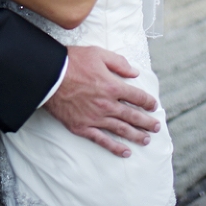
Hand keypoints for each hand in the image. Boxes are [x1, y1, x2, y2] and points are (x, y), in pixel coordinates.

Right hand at [45, 45, 159, 157]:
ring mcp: (95, 118)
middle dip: (147, 122)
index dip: (148, 102)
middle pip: (133, 116)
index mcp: (112, 86)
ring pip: (121, 130)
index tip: (154, 106)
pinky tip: (125, 152)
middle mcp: (107, 105)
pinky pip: (102, 140)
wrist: (49, 76)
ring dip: (136, 135)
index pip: (137, 96)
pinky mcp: (83, 127)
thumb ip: (119, 63)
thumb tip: (135, 73)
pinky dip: (115, 147)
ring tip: (147, 140)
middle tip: (156, 127)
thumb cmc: (72, 62)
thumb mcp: (98, 54)